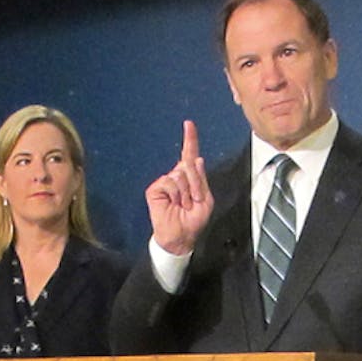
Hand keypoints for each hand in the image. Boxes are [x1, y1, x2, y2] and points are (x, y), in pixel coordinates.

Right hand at [145, 120, 212, 254]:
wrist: (180, 236)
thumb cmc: (193, 220)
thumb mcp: (206, 200)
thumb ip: (201, 179)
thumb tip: (196, 160)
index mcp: (191, 178)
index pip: (190, 155)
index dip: (190, 139)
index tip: (189, 124)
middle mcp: (177, 176)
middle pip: (188, 166)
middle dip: (195, 185)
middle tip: (192, 201)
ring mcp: (166, 182)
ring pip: (179, 175)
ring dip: (186, 193)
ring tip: (183, 205)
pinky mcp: (155, 188)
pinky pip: (169, 183)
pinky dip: (175, 195)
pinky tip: (173, 204)